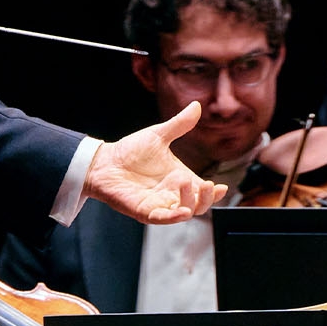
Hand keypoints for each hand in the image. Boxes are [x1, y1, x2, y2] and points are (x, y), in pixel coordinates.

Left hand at [85, 102, 225, 224]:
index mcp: (179, 179)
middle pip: (199, 206)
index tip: (222, 187)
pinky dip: (174, 217)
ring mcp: (159, 204)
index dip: (215, 193)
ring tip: (188, 184)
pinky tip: (182, 211)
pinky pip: (163, 219)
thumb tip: (196, 106)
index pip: (203, 191)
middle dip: (207, 199)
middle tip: (208, 185)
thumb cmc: (130, 151)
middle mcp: (172, 194)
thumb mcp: (158, 135)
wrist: (104, 161)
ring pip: (184, 213)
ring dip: (191, 203)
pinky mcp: (144, 211)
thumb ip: (179, 124)